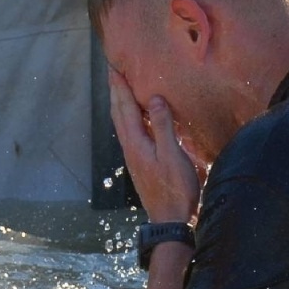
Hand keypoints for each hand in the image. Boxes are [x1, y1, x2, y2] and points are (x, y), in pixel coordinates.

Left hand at [108, 69, 200, 224]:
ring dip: (120, 104)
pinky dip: (130, 118)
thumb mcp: (173, 155)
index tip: (114, 67)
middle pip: (119, 113)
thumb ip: (164, 126)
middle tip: (113, 72)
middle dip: (116, 92)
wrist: (169, 220)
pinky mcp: (141, 163)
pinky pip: (131, 133)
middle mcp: (131, 147)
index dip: (120, 87)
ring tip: (120, 90)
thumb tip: (154, 98)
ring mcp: (134, 156)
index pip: (125, 107)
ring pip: (123, 123)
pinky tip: (136, 120)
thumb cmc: (175, 189)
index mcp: (136, 142)